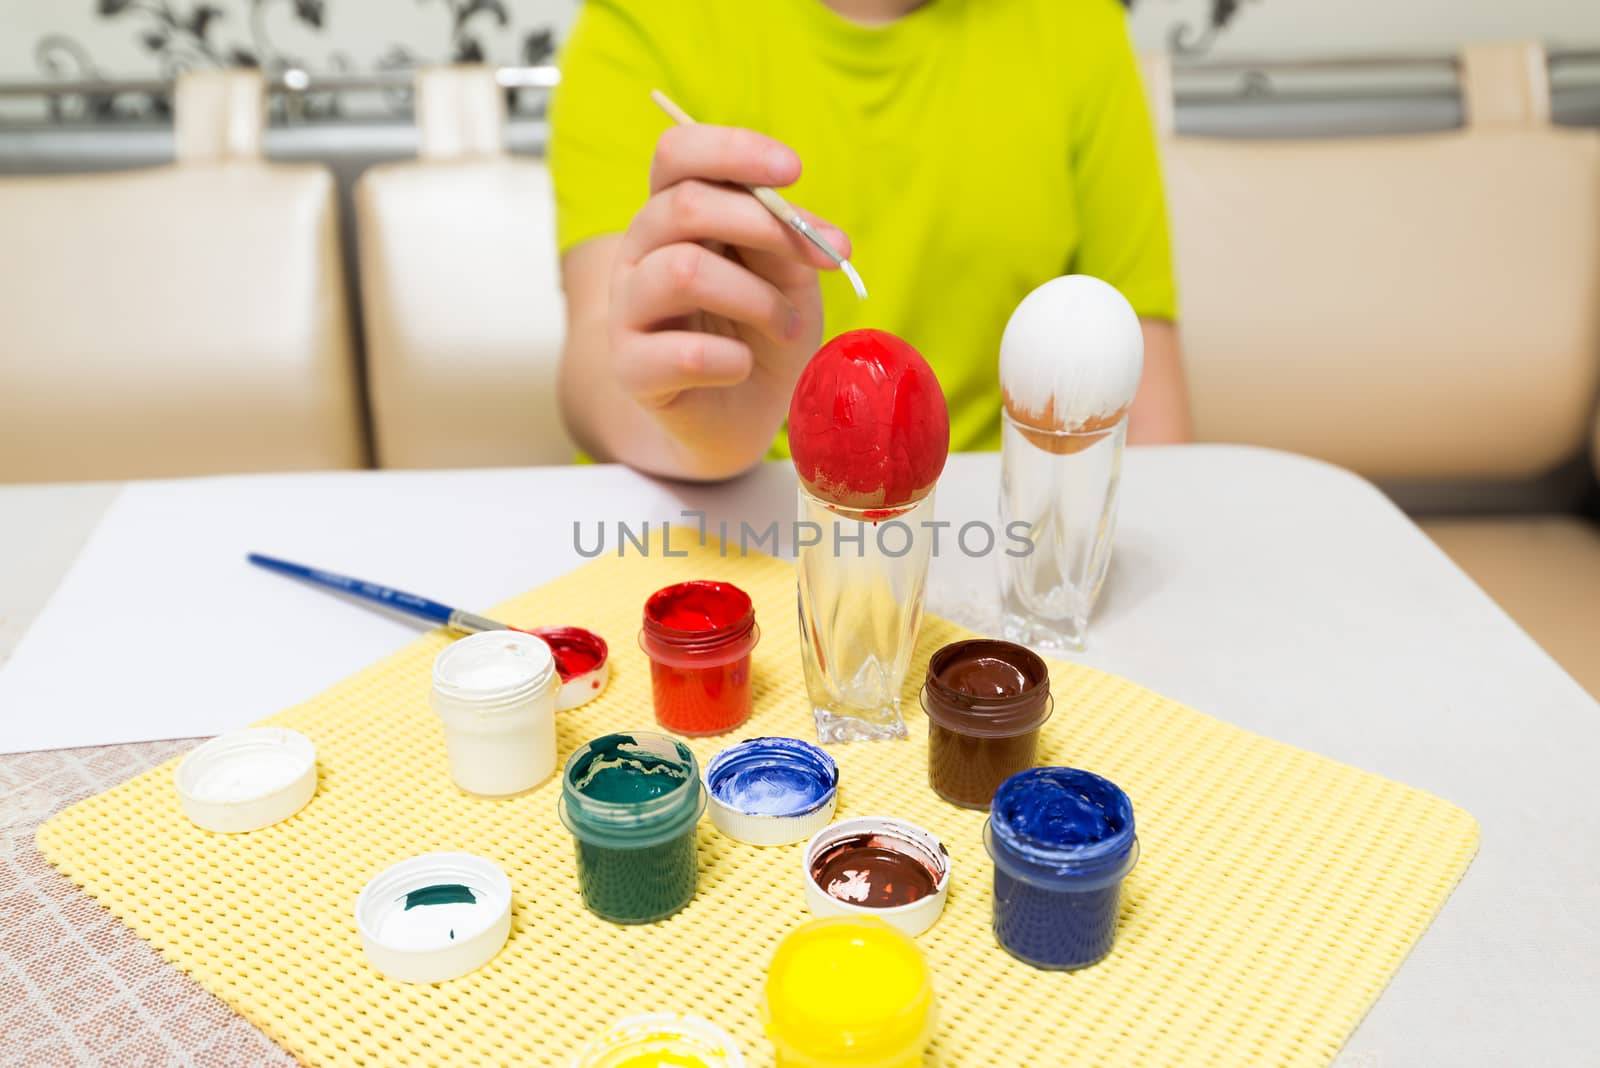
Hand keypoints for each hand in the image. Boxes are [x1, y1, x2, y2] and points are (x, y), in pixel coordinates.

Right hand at [607, 123, 850, 462]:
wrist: (740, 415)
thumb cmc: (761, 334)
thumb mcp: (788, 277)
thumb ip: (787, 242)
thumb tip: (810, 230)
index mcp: (673, 215)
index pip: (677, 153)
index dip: (733, 150)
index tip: (794, 169)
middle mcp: (640, 252)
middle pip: (683, 205)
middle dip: (764, 225)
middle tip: (819, 259)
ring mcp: (628, 309)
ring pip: (682, 272)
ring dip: (758, 299)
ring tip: (789, 326)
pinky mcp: (632, 369)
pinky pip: (682, 353)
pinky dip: (730, 360)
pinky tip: (743, 367)